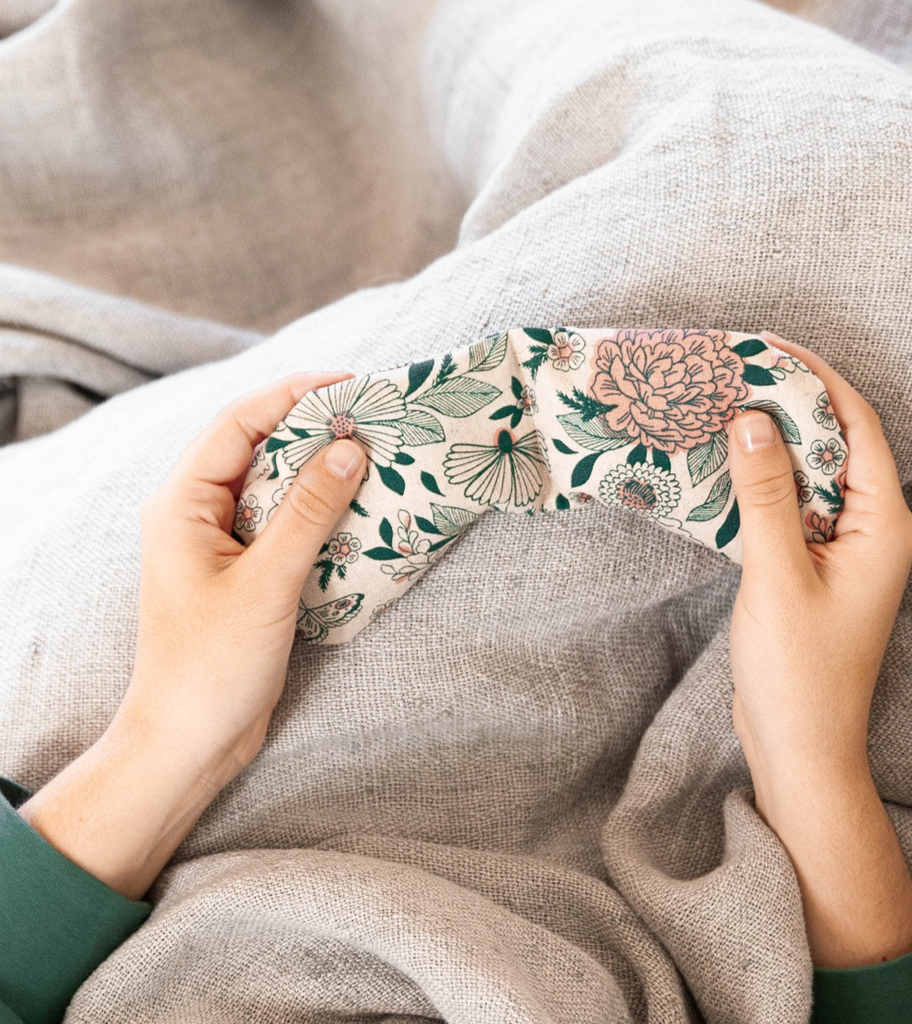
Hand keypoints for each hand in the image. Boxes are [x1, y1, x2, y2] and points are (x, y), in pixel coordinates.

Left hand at [20, 373, 366, 899]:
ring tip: (376, 452)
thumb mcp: (266, 583)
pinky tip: (360, 507)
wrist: (189, 741)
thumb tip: (350, 449)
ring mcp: (223, 542)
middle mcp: (198, 512)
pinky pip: (286, 523)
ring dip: (322, 470)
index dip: (291, 394)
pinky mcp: (247, 570)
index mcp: (182, 502)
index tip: (347, 382)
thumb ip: (308, 513)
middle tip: (372, 415)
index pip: (238, 423)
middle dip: (314, 428)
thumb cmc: (211, 664)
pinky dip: (321, 510)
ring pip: (277, 485)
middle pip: (259, 447)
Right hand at [726, 334, 911, 966]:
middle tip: (733, 371)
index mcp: (882, 523)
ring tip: (721, 407)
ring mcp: (842, 548)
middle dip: (788, 403)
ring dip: (770, 442)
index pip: (857, 427)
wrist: (799, 746)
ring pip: (808, 474)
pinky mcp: (812, 566)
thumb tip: (752, 419)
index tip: (769, 347)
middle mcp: (871, 528)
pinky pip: (790, 506)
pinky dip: (759, 482)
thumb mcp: (777, 575)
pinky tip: (722, 468)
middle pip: (835, 443)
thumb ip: (766, 495)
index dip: (818, 379)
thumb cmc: (799, 669)